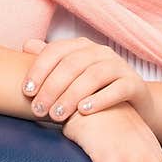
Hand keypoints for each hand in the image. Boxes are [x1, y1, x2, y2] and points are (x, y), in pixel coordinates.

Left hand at [21, 36, 154, 124]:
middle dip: (52, 88)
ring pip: (93, 76)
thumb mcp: (70, 76)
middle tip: (39, 110)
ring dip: (71, 96)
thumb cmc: (92, 92)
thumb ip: (50, 61)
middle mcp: (101, 52)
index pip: (56, 51)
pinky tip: (83, 112)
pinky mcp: (134, 84)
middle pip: (72, 64)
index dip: (39, 70)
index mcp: (82, 47)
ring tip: (57, 116)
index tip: (27, 92)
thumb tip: (26, 45)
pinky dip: (99, 99)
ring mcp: (120, 66)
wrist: (132, 107)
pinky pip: (117, 89)